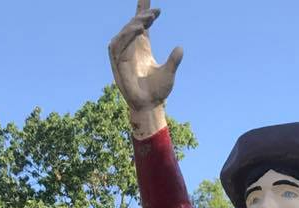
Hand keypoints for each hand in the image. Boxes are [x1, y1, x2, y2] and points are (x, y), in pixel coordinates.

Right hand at [108, 1, 182, 132]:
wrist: (150, 107)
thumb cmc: (158, 92)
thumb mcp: (169, 73)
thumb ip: (174, 60)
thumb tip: (181, 48)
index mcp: (141, 48)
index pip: (140, 25)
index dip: (142, 9)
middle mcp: (131, 49)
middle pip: (132, 26)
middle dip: (142, 17)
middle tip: (155, 13)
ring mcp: (123, 56)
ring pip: (123, 34)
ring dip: (133, 25)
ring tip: (146, 21)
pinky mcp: (118, 64)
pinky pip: (118, 46)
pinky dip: (127, 37)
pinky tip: (138, 30)